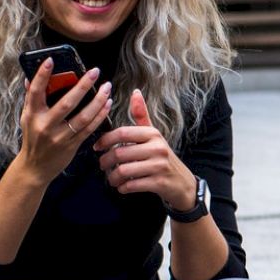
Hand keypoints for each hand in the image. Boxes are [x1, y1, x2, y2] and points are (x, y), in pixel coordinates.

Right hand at [16, 59, 110, 179]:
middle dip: (83, 86)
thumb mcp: (26, 117)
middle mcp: (45, 125)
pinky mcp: (72, 145)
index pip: (36, 91)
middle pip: (67, 103)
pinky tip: (107, 104)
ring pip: (83, 117)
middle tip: (95, 72)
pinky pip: (89, 128)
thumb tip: (30, 77)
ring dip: (98, 101)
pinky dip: (100, 116)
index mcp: (32, 115)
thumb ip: (30, 98)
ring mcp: (60, 137)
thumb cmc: (32, 138)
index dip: (42, 75)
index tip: (51, 60)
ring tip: (107, 87)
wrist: (35, 168)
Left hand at [94, 89, 196, 207]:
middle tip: (102, 165)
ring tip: (112, 178)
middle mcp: (157, 148)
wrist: (182, 183)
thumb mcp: (154, 135)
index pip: (122, 133)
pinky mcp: (159, 183)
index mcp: (153, 134)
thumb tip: (135, 92)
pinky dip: (123, 188)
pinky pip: (132, 185)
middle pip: (120, 153)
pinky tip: (122, 187)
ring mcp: (159, 166)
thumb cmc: (162, 157)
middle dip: (105, 161)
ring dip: (112, 177)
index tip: (97, 147)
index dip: (105, 140)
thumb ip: (142, 115)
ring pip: (124, 171)